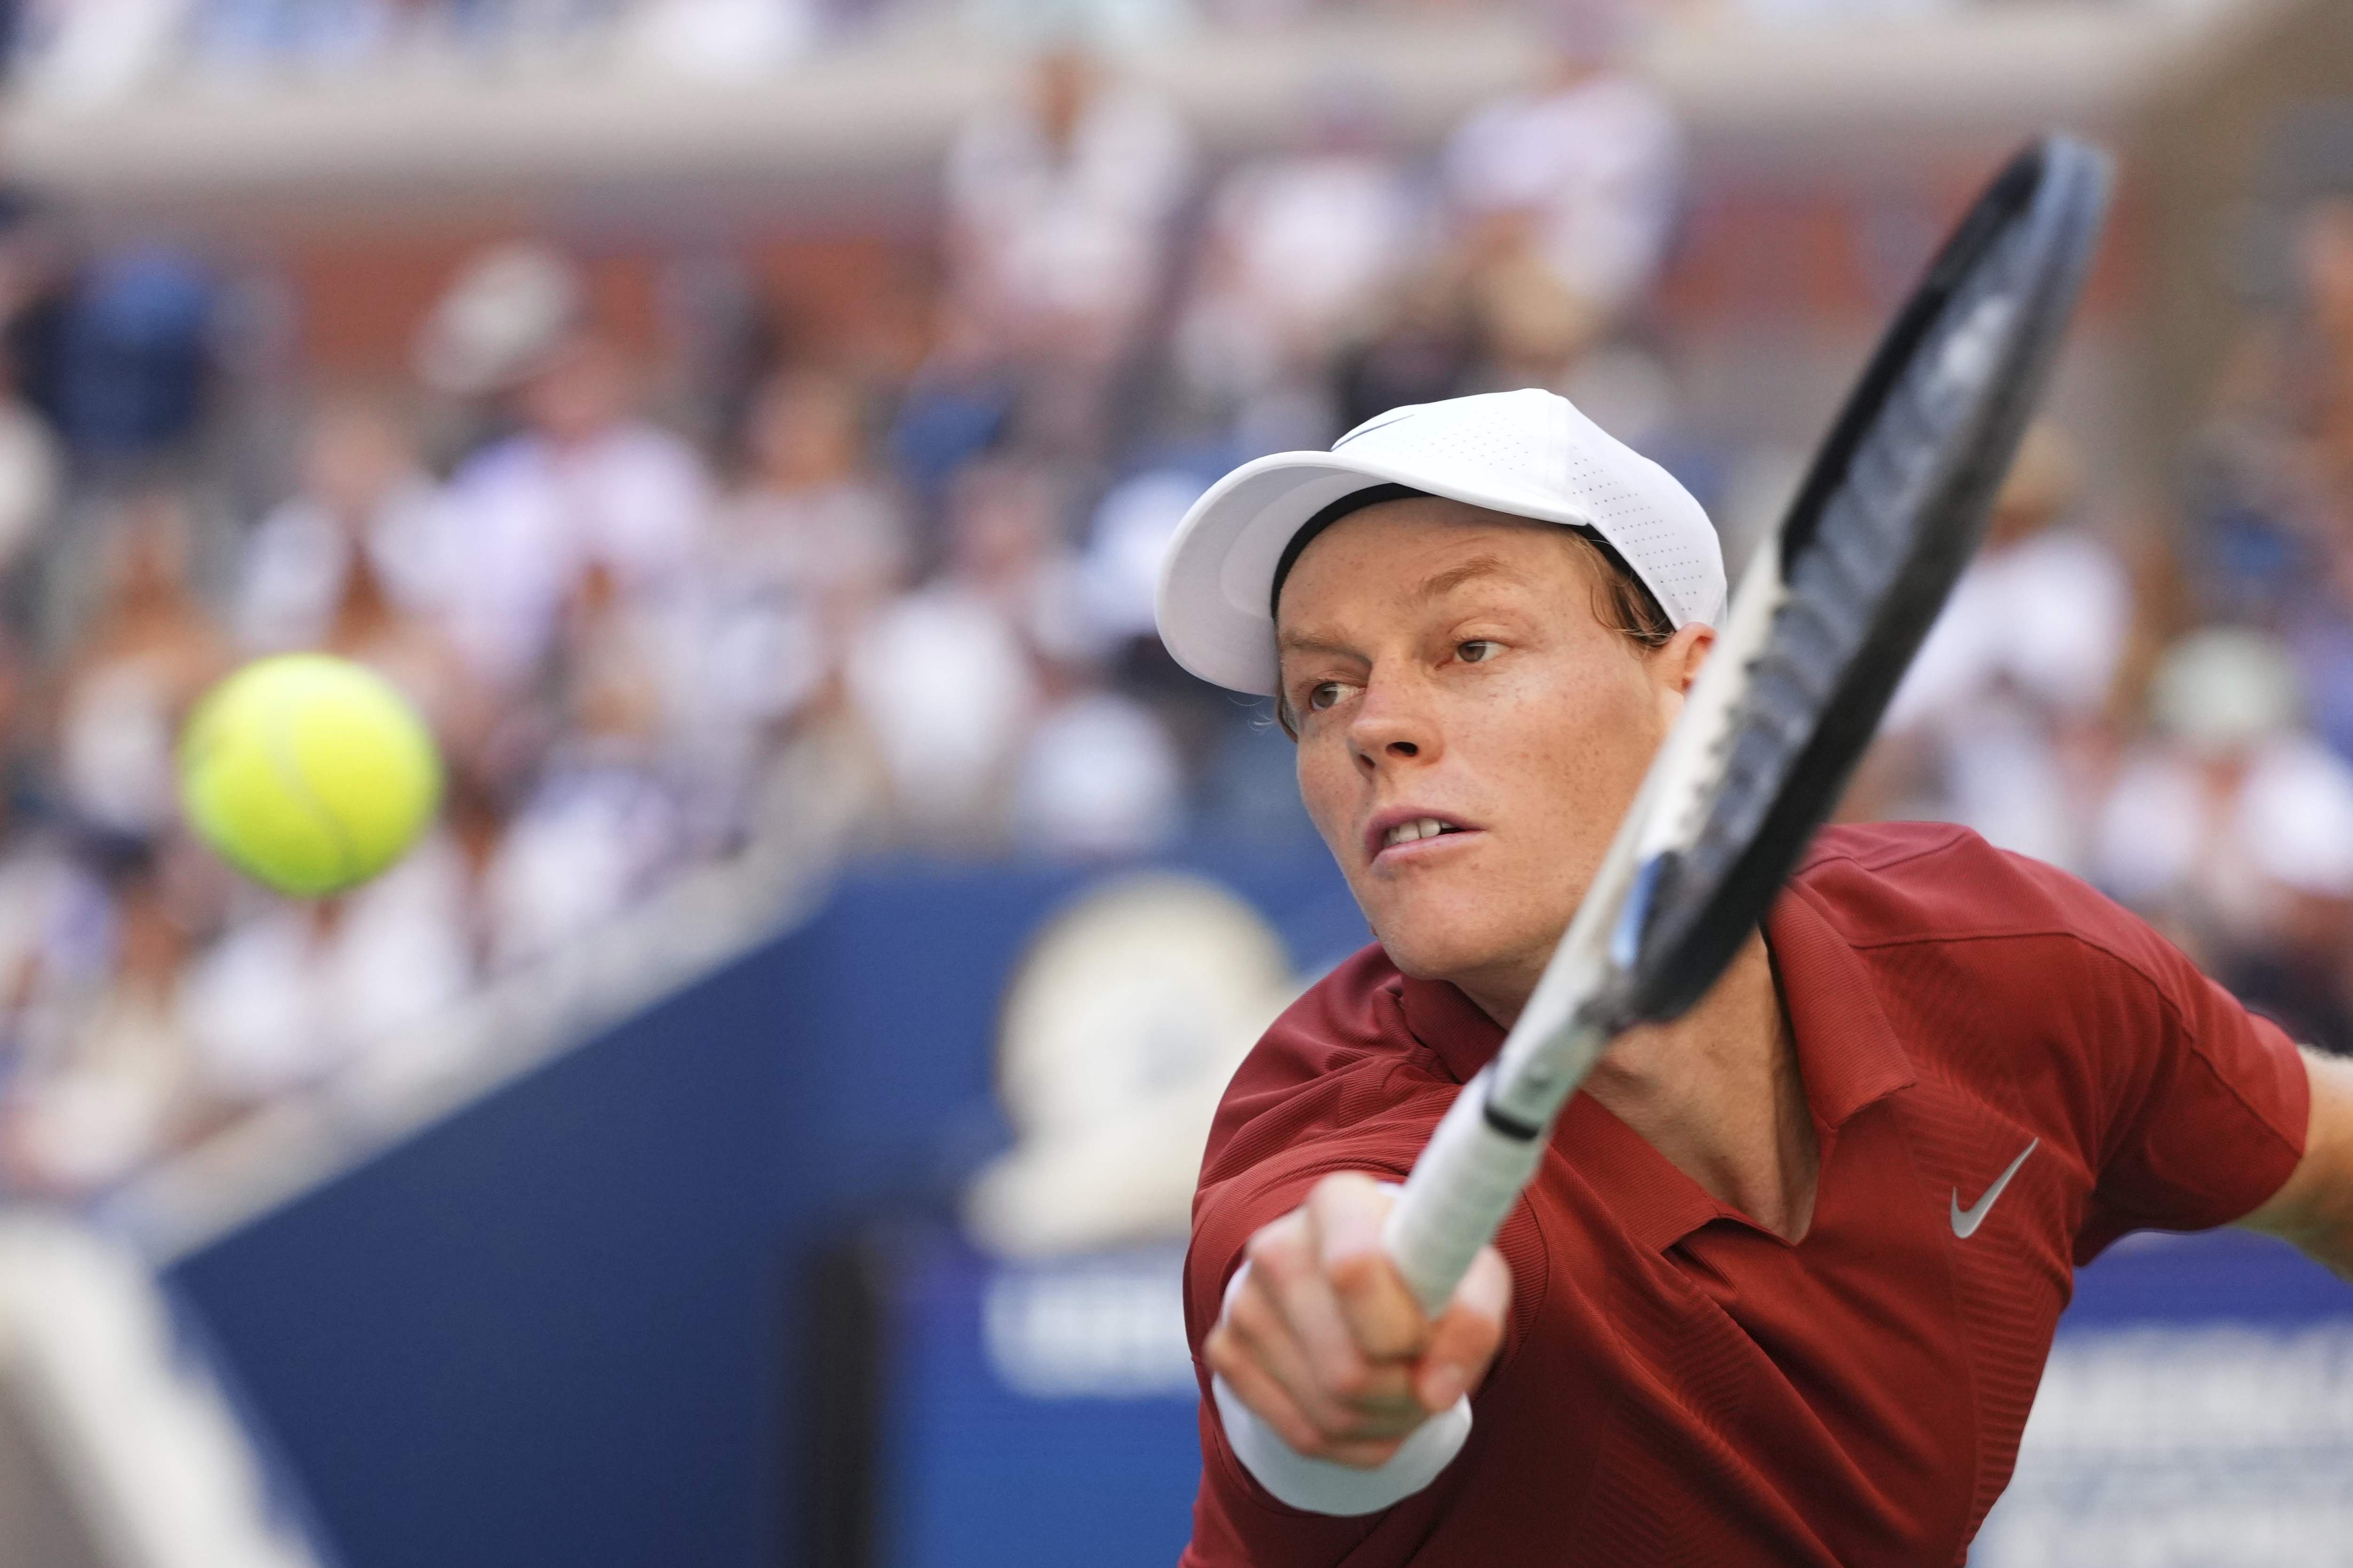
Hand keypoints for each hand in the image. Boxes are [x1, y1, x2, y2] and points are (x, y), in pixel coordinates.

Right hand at [1204, 1171, 1510, 1468]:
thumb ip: (1472, 1322)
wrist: (1359, 1280)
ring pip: (1329, 1413)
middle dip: (1406, 1394)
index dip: (1405, 1329)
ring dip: (1386, 1422)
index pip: (1354, 1270)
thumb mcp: (1469, 1279)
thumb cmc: (1421, 1270)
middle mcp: (1275, 1245)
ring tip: (1404, 1390)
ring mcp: (1243, 1302)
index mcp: (1338, 1203)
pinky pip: (1302, 1435)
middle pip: (1349, 1366)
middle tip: (1426, 1376)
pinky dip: (1353, 1443)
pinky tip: (1371, 1410)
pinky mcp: (1226, 1351)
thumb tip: (1435, 1391)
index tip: (1427, 1337)